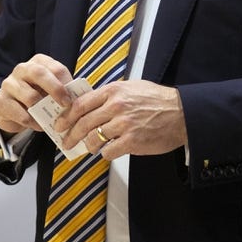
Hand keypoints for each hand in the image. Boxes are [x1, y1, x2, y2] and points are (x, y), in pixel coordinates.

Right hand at [0, 54, 72, 134]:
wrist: (12, 109)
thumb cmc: (37, 95)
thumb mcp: (50, 89)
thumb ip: (62, 90)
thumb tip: (78, 99)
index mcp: (38, 62)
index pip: (54, 67)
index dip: (65, 82)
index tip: (72, 97)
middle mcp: (22, 69)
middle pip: (39, 73)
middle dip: (55, 89)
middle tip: (65, 104)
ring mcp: (9, 84)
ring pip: (29, 96)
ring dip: (43, 111)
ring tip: (52, 121)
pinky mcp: (1, 101)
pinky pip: (20, 113)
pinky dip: (32, 122)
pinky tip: (38, 126)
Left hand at [56, 79, 187, 160]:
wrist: (181, 113)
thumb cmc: (157, 100)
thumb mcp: (131, 87)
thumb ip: (110, 95)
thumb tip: (89, 104)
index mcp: (113, 91)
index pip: (80, 104)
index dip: (66, 116)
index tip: (59, 124)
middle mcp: (116, 106)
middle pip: (82, 123)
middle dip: (70, 135)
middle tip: (66, 141)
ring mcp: (123, 125)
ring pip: (93, 139)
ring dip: (88, 145)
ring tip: (89, 147)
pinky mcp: (132, 141)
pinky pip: (108, 151)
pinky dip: (106, 153)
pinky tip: (110, 150)